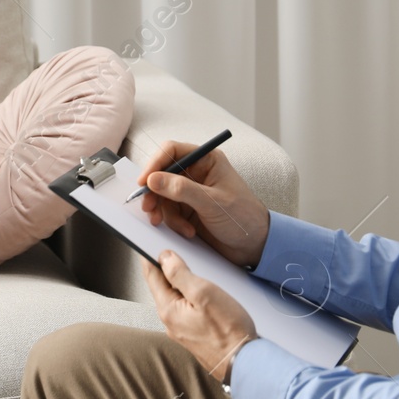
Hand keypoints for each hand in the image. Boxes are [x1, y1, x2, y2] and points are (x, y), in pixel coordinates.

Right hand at [136, 140, 270, 268]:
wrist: (255, 246)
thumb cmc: (244, 218)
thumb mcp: (212, 203)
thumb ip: (182, 190)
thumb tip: (153, 179)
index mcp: (207, 160)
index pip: (172, 151)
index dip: (155, 164)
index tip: (144, 182)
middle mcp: (197, 173)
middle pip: (162, 174)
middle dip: (155, 193)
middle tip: (149, 208)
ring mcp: (191, 193)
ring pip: (162, 196)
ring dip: (165, 213)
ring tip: (179, 227)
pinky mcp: (187, 210)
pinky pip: (168, 212)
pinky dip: (172, 223)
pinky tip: (187, 232)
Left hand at [144, 249, 255, 381]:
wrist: (244, 362)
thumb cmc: (228, 331)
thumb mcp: (204, 293)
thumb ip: (180, 274)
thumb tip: (165, 258)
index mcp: (168, 310)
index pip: (151, 277)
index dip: (150, 258)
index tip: (149, 245)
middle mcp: (170, 322)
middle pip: (161, 287)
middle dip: (165, 269)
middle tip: (171, 252)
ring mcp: (181, 330)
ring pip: (174, 298)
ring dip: (179, 283)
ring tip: (190, 270)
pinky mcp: (193, 334)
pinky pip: (185, 309)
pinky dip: (189, 297)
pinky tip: (201, 294)